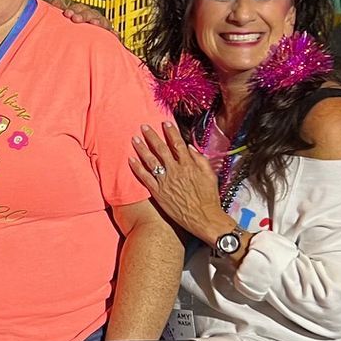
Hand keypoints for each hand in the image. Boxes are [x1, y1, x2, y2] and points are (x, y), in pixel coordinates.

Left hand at [56, 1, 116, 37]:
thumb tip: (56, 1)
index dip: (74, 9)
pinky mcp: (109, 36)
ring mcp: (103, 26)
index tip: (67, 13)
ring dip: (99, 22)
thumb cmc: (72, 28)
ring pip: (103, 21)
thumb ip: (60, 10)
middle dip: (84, 15)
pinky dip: (114, 34)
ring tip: (95, 24)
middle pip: (91, 13)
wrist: (83, 41)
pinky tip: (115, 34)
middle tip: (75, 19)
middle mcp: (94, 17)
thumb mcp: (66, 18)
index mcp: (83, 12)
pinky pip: (113, 34)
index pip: (80, 8)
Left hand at [130, 123, 226, 243]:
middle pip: (161, 149)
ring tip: (134, 139)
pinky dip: (137, 168)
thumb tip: (189, 147)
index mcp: (189, 165)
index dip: (170, 132)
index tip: (164, 122)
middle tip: (144, 126)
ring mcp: (165, 181)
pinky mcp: (158, 192)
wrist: (203, 218)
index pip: (177, 144)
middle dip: (152, 136)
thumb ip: (200, 159)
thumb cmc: (209, 197)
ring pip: (151, 161)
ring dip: (141, 148)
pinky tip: (130, 160)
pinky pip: (145, 177)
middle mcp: (175, 170)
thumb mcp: (210, 175)